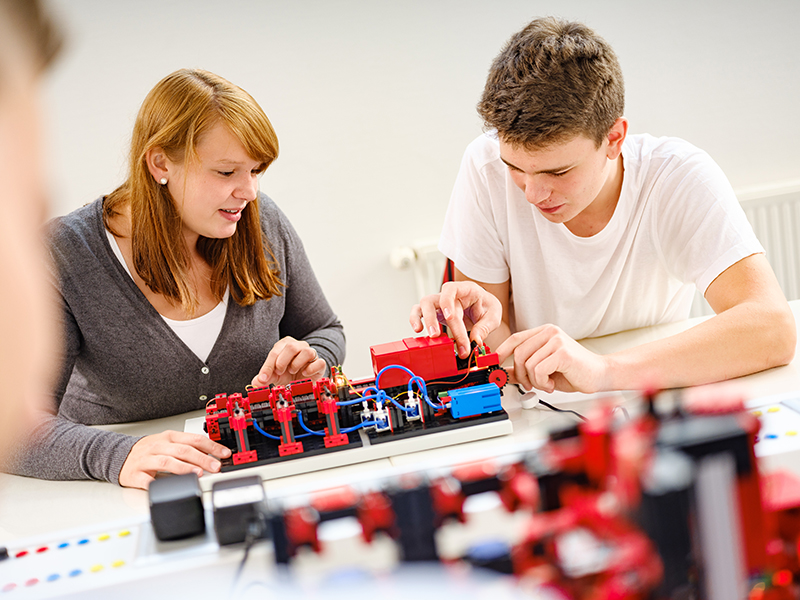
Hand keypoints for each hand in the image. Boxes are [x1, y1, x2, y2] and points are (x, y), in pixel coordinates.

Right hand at [119, 430, 231, 489]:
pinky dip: (155, 483)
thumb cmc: (149, 451)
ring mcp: (146, 460)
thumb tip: (213, 454)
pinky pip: (146, 479)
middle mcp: (158, 446)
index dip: (211, 446)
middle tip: (215, 466)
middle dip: (202, 458)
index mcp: (169, 437)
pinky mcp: (135, 474)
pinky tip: (166, 486)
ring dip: (184, 468)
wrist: (119, 455)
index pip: (194, 439)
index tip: (224, 453)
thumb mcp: (169, 443)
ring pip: (167, 462)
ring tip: (198, 474)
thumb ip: (189, 447)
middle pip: (183, 450)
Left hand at [251, 336, 326, 386]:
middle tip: (279, 372)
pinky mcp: (320, 363)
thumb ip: (264, 378)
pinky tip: (304, 374)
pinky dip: (311, 369)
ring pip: (307, 351)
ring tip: (292, 371)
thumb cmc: (288, 375)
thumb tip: (256, 381)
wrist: (303, 381)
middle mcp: (299, 346)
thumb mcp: (274, 376)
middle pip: (291, 347)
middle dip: (282, 361)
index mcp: (285, 345)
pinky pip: (319, 362)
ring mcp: (311, 353)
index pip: (275, 352)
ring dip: (296, 364)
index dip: (268, 366)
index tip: (264, 378)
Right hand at [410, 281, 501, 357]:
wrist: (482, 308)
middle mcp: (450, 294)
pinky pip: (419, 312)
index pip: (452, 290)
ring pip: (425, 304)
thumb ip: (484, 328)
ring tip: (431, 335)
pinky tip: (418, 330)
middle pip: (437, 301)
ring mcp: (440, 302)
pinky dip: (415, 320)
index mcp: (466, 289)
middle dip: (436, 319)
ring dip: (426, 320)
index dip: (447, 302)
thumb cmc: (486, 307)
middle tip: (438, 336)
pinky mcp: (434, 312)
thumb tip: (474, 341)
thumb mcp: (493, 316)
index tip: (449, 317)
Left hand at [496, 325, 610, 393]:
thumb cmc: (573, 371)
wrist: (599, 375)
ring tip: (547, 383)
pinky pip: (539, 370)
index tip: (493, 364)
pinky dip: (542, 383)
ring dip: (534, 381)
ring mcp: (556, 340)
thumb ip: (523, 369)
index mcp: (543, 333)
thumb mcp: (542, 370)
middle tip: (530, 384)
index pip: (515, 339)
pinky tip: (553, 384)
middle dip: (520, 374)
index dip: (501, 352)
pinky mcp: (562, 352)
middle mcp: (549, 332)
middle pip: (518, 353)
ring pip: (528, 364)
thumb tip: (503, 373)